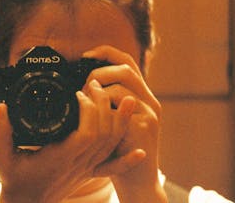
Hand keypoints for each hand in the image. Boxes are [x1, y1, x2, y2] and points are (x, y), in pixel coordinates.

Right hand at [0, 79, 143, 202]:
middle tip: (95, 85)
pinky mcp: (88, 173)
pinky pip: (112, 168)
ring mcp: (85, 169)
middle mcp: (78, 162)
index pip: (86, 132)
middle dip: (104, 105)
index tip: (78, 92)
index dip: (88, 109)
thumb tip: (3, 107)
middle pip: (103, 133)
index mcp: (60, 156)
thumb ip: (0, 131)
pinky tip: (140, 153)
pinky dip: (127, 160)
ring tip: (124, 99)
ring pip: (111, 146)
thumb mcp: (1, 155)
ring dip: (120, 122)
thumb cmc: (15, 181)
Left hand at [83, 45, 166, 202]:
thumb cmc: (121, 151)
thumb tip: (87, 84)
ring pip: (121, 85)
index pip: (128, 62)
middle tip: (85, 85)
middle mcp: (149, 102)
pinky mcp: (143, 126)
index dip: (107, 53)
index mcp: (143, 97)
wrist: (138, 181)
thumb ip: (109, 102)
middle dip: (100, 71)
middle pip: (126, 68)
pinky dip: (101, 106)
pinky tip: (90, 114)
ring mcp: (148, 113)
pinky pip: (118, 107)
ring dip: (98, 88)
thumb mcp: (117, 121)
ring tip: (86, 100)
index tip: (87, 55)